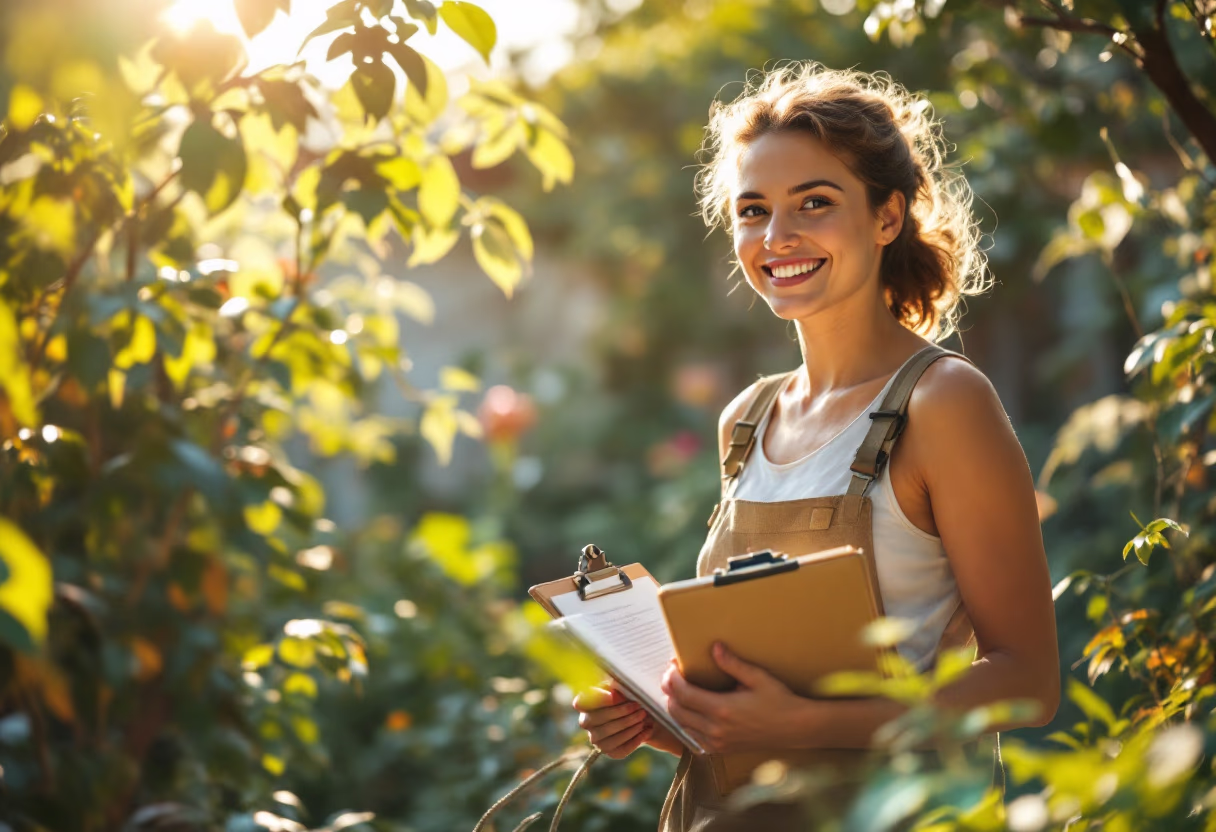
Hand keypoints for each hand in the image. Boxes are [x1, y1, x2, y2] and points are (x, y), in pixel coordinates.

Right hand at [571, 681, 653, 757]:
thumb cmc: (626, 695)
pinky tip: (647, 729)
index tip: (614, 695)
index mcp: (585, 703)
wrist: (639, 713)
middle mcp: (586, 722)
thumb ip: (616, 686)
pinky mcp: (610, 751)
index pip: (580, 702)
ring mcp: (596, 739)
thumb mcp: (620, 685)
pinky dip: (636, 739)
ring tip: (643, 717)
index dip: (596, 700)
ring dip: (629, 726)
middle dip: (621, 712)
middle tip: (638, 706)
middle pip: (598, 719)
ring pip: (610, 736)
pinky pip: (621, 749)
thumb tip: (615, 694)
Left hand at [660, 642, 807, 754]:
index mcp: (722, 709)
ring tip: (679, 690)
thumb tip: (714, 648)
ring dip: (676, 707)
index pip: (683, 694)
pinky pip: (693, 738)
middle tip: (672, 676)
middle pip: (676, 710)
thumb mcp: (758, 677)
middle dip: (669, 691)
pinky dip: (686, 724)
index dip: (672, 679)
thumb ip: (733, 664)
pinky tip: (691, 711)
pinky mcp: (722, 750)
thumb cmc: (779, 701)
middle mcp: (716, 729)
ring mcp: (718, 742)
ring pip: (682, 725)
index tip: (672, 666)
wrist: (795, 728)